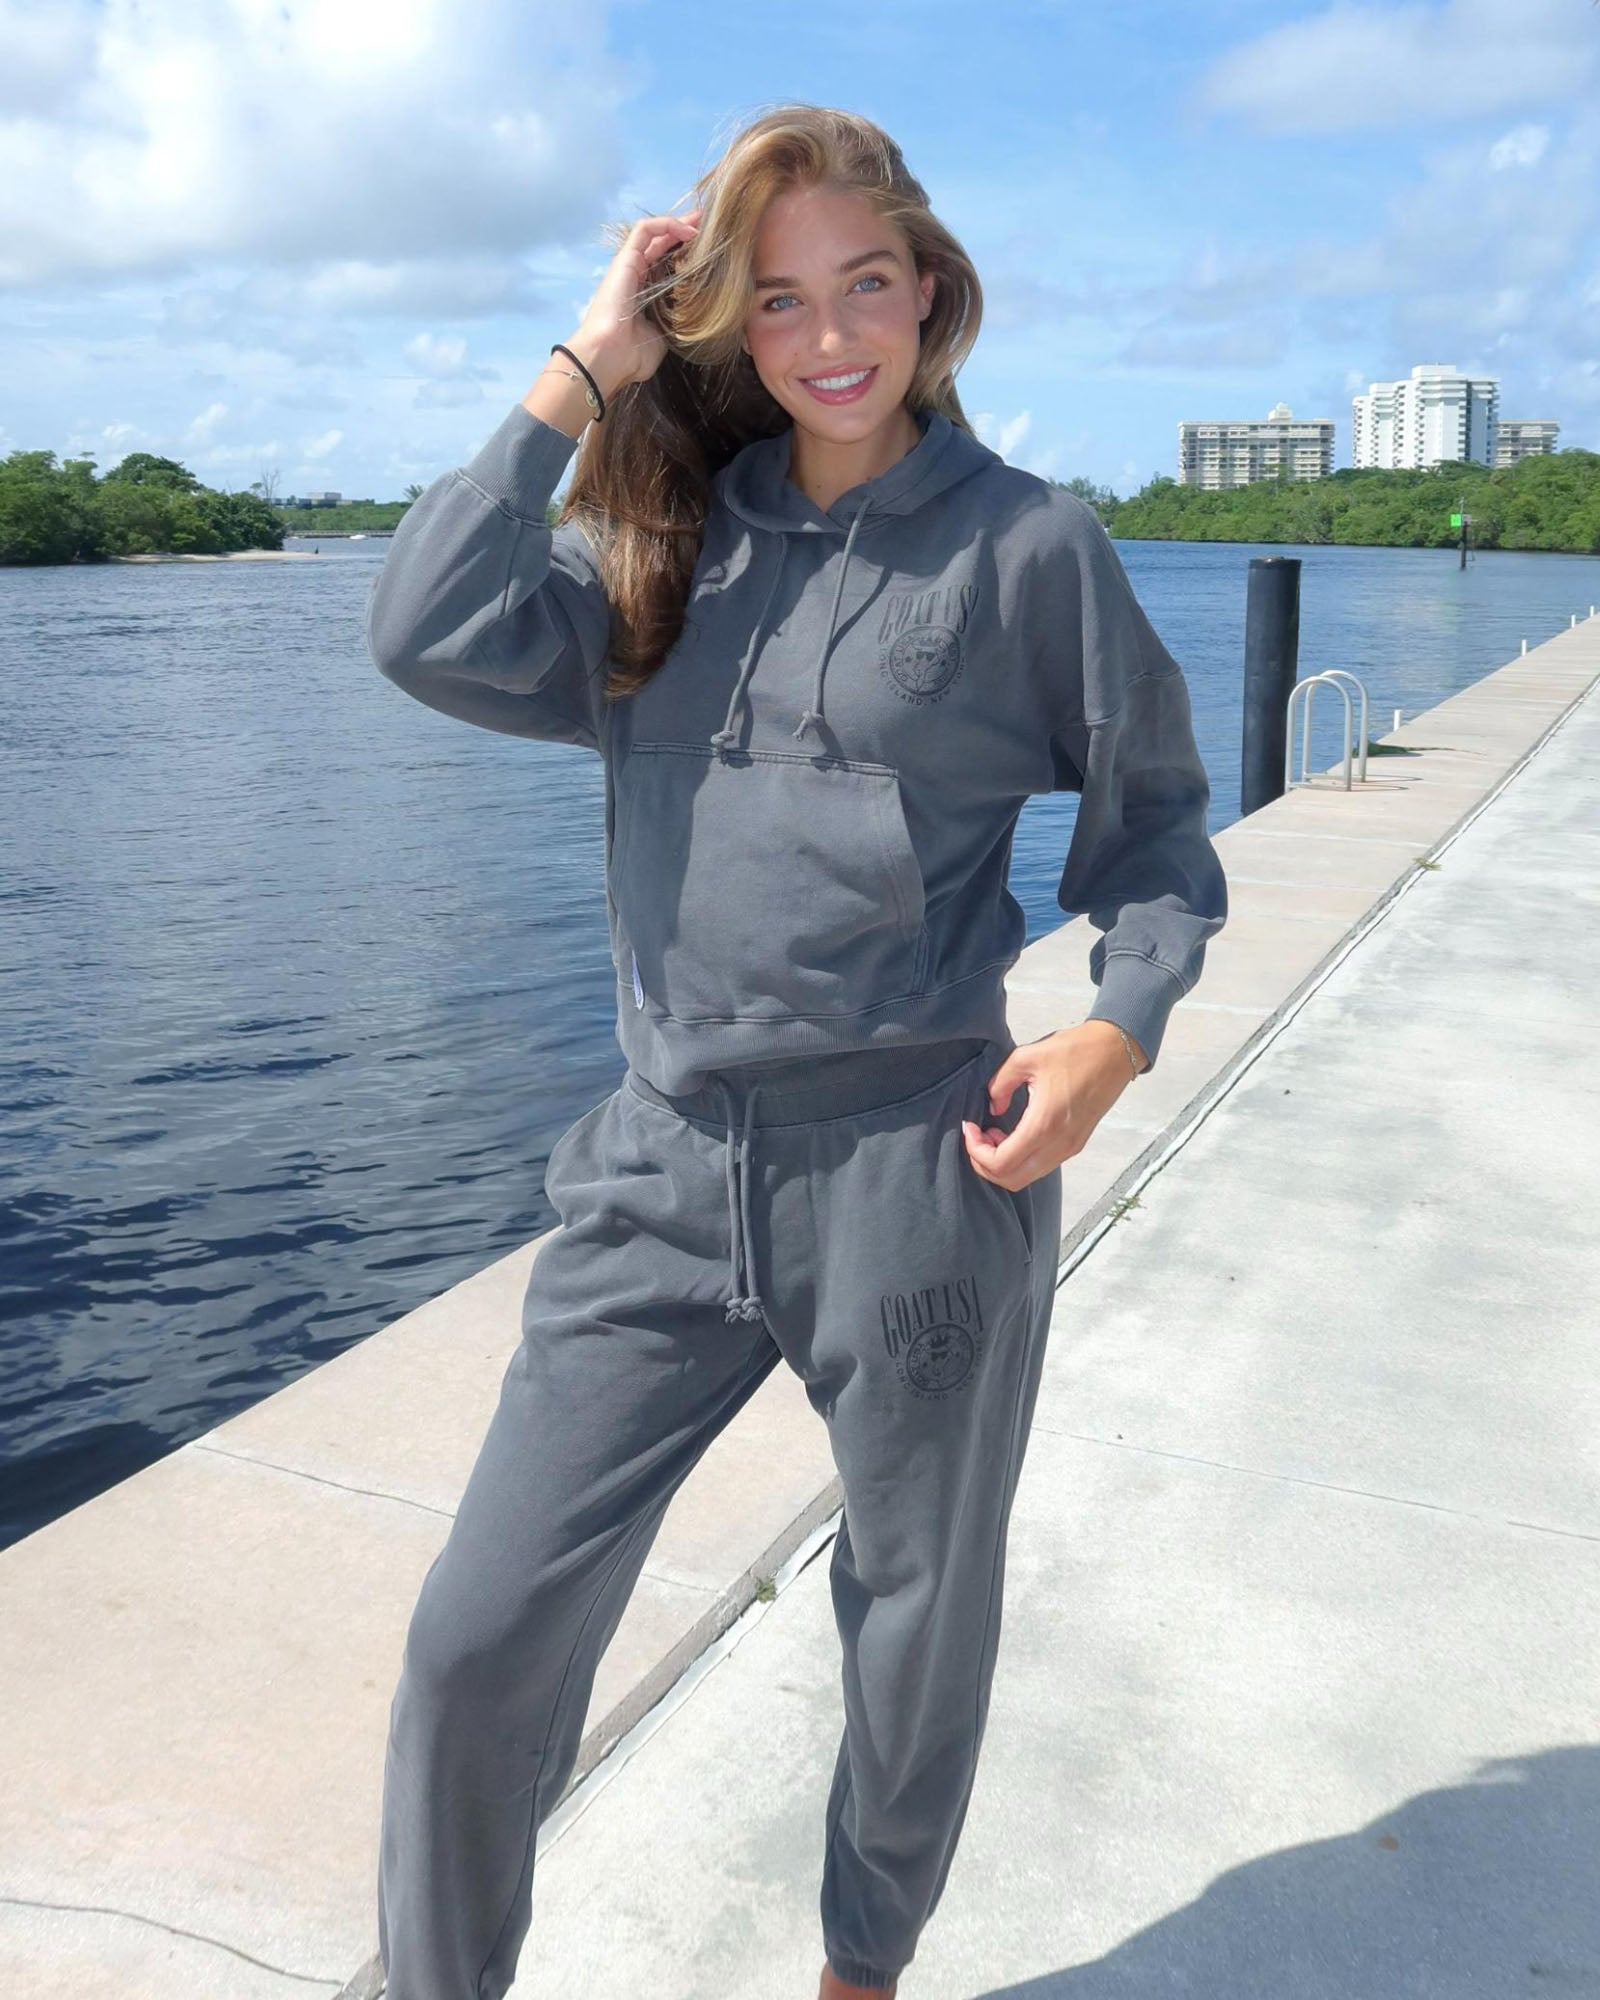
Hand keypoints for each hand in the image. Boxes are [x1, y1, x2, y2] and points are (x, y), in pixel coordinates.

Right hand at [569, 206, 702, 395]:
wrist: (610, 355)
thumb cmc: (633, 355)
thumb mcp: (664, 338)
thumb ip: (674, 324)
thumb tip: (691, 323)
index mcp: (645, 296)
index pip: (667, 266)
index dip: (686, 255)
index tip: (709, 251)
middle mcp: (637, 277)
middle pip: (662, 246)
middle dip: (686, 233)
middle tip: (710, 225)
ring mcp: (630, 266)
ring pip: (654, 234)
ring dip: (679, 224)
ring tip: (701, 221)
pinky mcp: (625, 258)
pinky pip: (644, 230)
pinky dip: (666, 224)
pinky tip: (688, 230)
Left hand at [961, 1022, 1142, 1190]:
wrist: (1115, 1051)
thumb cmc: (1075, 1050)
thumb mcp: (1026, 1057)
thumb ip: (1000, 1084)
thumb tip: (993, 1107)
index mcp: (1044, 1124)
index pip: (1001, 1163)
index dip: (975, 1151)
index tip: (969, 1127)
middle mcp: (1059, 1144)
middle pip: (1011, 1180)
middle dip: (985, 1164)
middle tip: (976, 1136)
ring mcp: (1070, 1148)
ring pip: (1026, 1177)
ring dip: (1003, 1163)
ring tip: (993, 1133)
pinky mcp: (1076, 1145)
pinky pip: (1040, 1166)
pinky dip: (1020, 1160)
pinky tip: (1013, 1134)